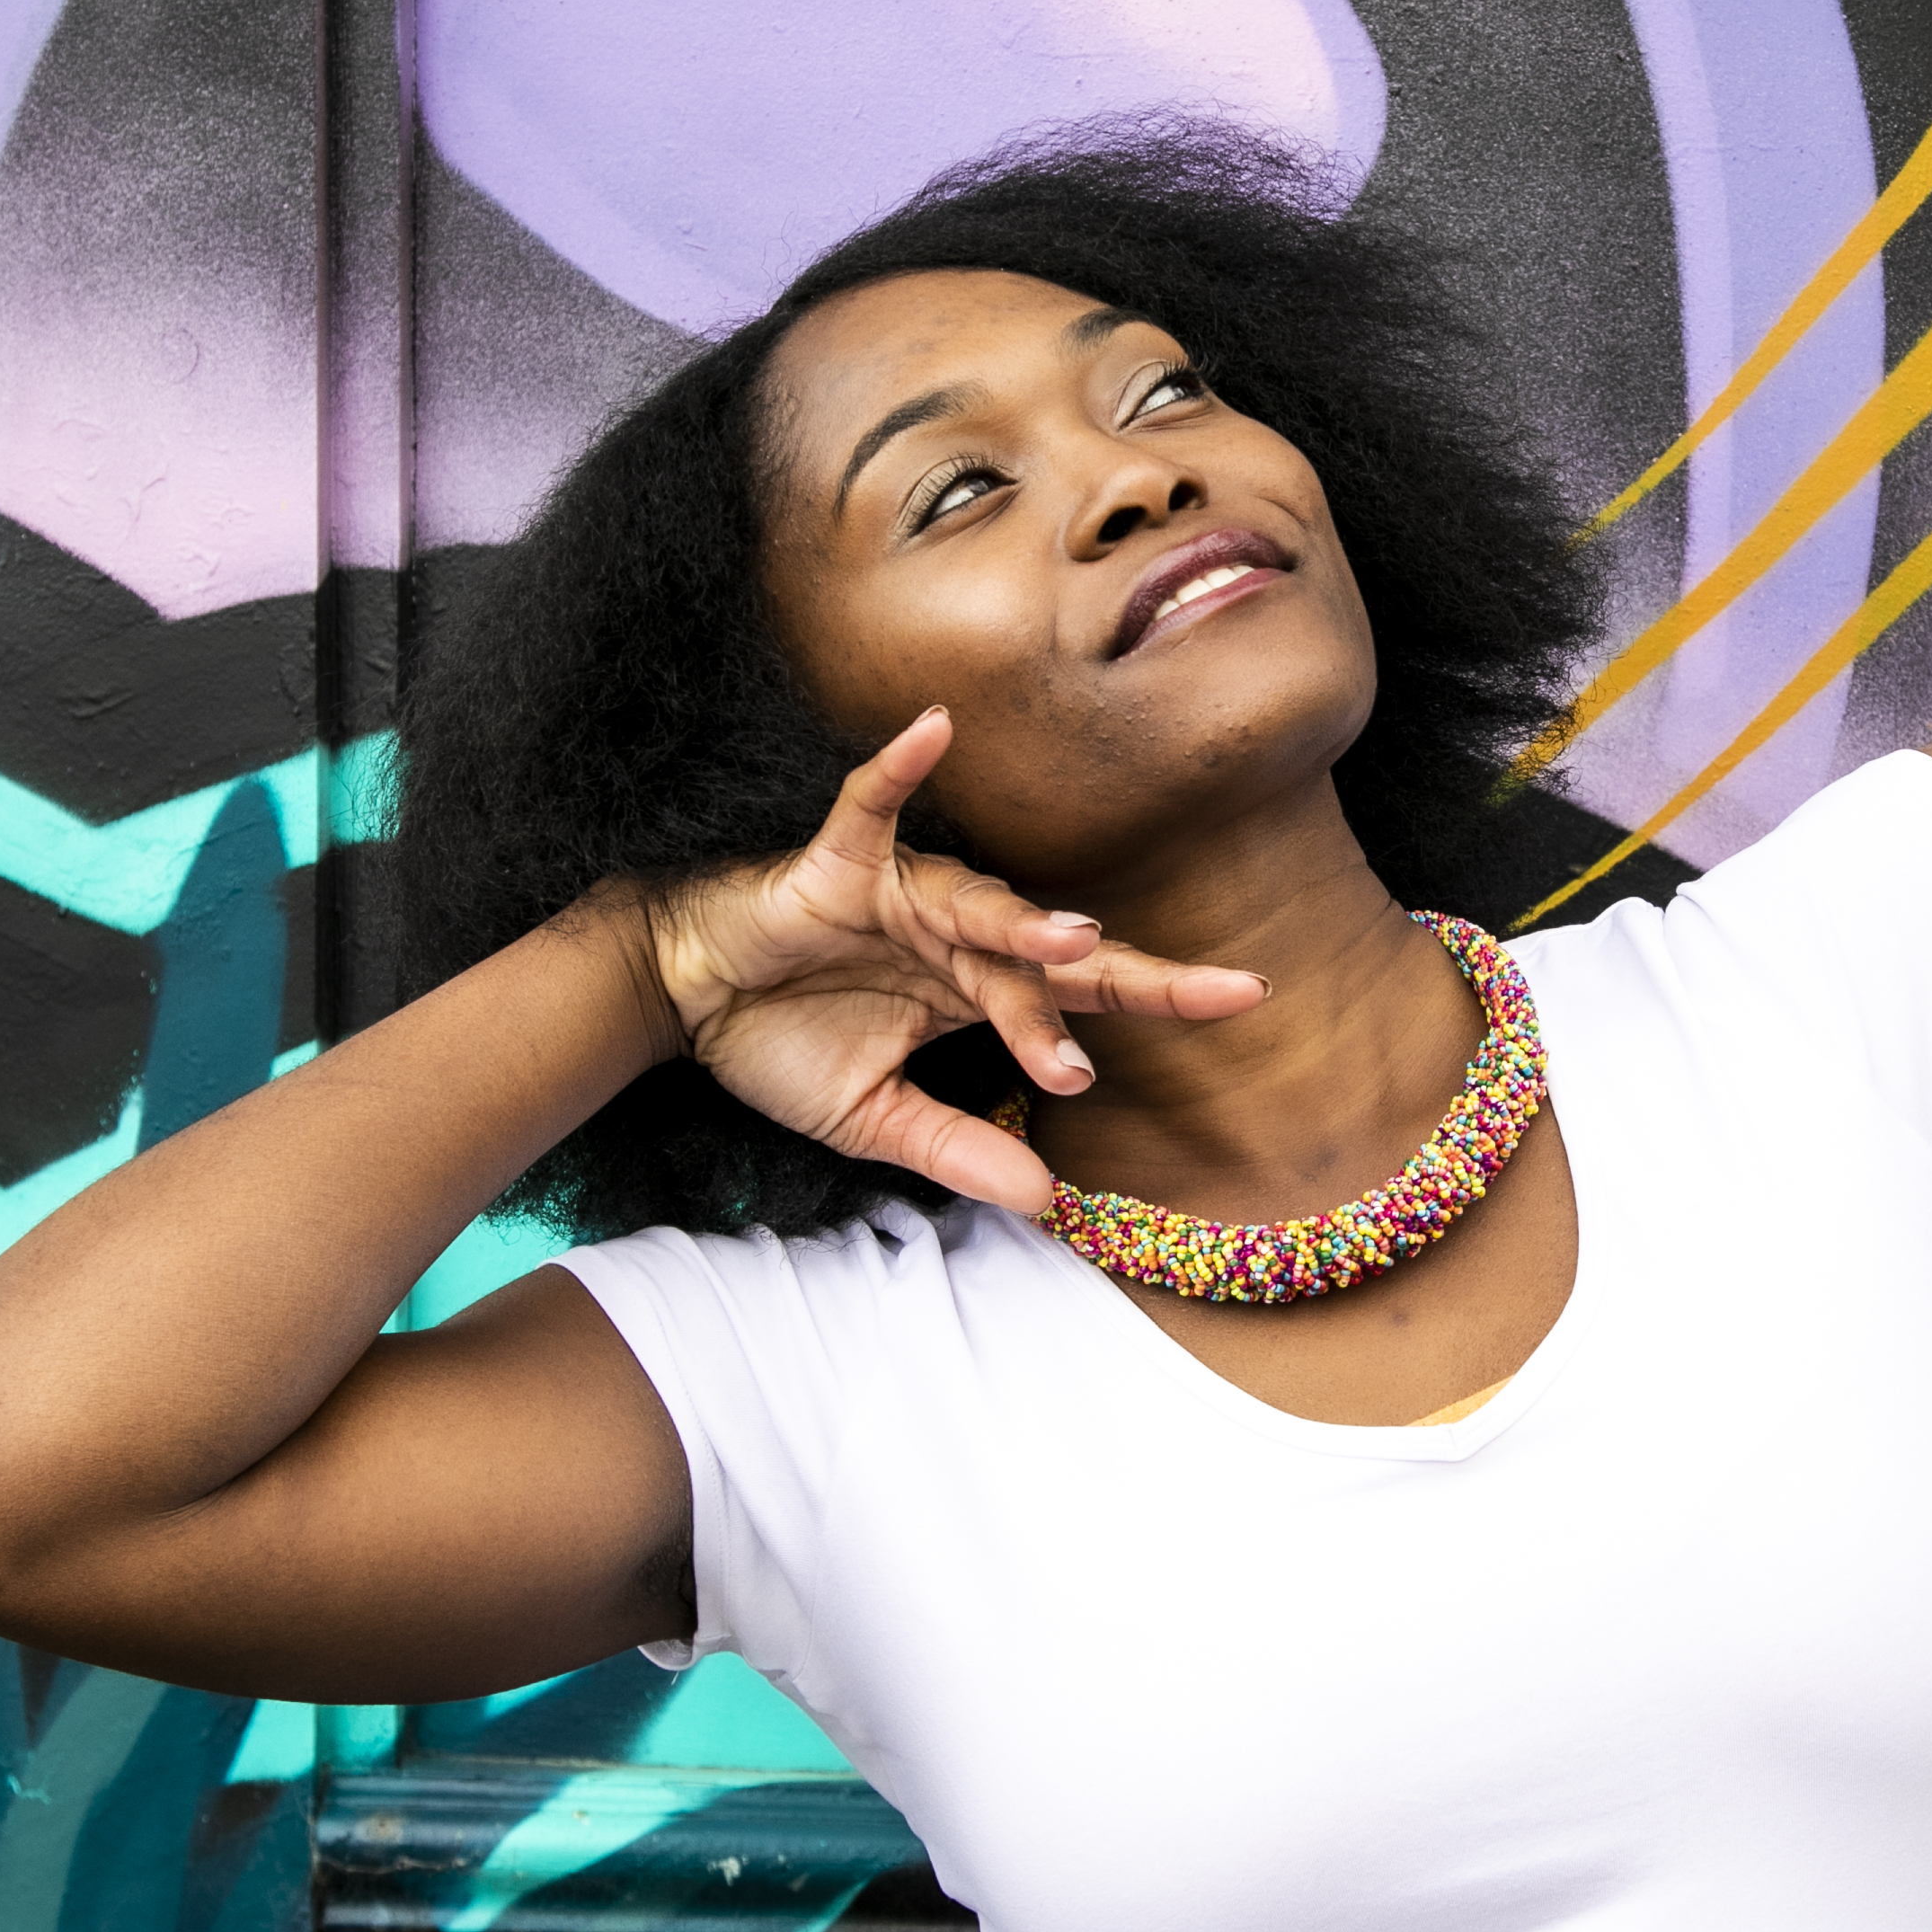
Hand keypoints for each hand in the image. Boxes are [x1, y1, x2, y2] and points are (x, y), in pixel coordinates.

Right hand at [627, 707, 1264, 1211]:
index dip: (1163, 993)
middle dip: (1133, 974)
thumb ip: (958, 1152)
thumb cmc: (782, 1040)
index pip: (1084, 996)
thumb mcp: (873, 1119)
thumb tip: (1047, 1203)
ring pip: (979, 901)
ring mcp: (903, 892)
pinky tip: (932, 728)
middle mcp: (957, 932)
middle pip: (1056, 953)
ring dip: (1024, 922)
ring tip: (1077, 942)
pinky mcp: (838, 861)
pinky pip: (870, 805)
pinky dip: (897, 768)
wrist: (685, 994)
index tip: (1247, 1001)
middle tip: (1215, 991)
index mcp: (976, 989)